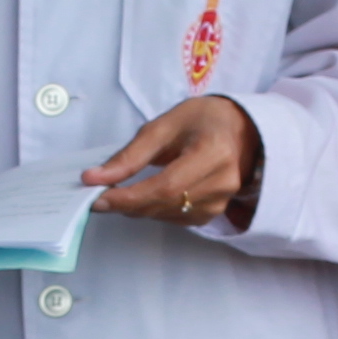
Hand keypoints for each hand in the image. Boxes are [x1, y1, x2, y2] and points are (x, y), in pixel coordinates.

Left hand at [87, 98, 262, 227]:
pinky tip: (142, 197)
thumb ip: (131, 155)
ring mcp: (221, 202)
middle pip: (164, 204)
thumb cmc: (204, 120)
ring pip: (166, 215)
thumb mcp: (165, 125)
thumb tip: (95, 178)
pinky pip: (175, 218)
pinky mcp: (213, 213)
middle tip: (96, 196)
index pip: (165, 186)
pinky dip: (152, 210)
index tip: (97, 195)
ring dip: (136, 208)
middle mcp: (222, 183)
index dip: (129, 196)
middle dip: (126, 203)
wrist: (242, 130)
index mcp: (213, 153)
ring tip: (116, 193)